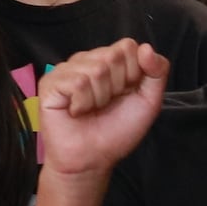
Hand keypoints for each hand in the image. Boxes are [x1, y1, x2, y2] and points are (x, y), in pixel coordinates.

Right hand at [35, 39, 170, 177]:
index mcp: (109, 61)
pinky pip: (76, 82)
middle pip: (112, 55)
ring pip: (96, 69)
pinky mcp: (49, 83)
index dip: (132, 73)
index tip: (124, 94)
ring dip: (99, 97)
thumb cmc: (117, 131)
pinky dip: (83, 103)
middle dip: (117, 86)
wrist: (93, 159)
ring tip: (91, 109)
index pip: (128, 46)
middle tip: (106, 104)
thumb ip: (157, 72)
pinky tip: (76, 112)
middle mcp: (87, 61)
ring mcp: (66, 70)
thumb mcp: (149, 101)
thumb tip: (146, 48)